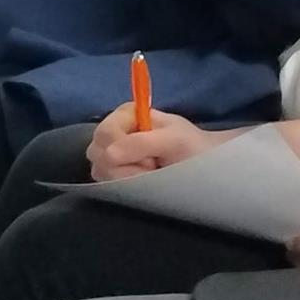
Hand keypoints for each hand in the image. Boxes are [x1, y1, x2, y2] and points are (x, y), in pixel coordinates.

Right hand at [86, 104, 237, 181]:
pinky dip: (122, 184)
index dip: (123, 149)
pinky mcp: (111, 170)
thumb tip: (109, 155)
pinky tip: (141, 180)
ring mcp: (110, 151)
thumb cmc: (193, 147)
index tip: (150, 156)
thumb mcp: (174, 140)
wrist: (203, 165)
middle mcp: (114, 130)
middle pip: (97, 152)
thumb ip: (141, 143)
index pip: (105, 133)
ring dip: (125, 177)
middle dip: (125, 166)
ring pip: (98, 168)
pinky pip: (103, 180)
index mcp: (127, 115)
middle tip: (152, 165)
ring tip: (150, 172)